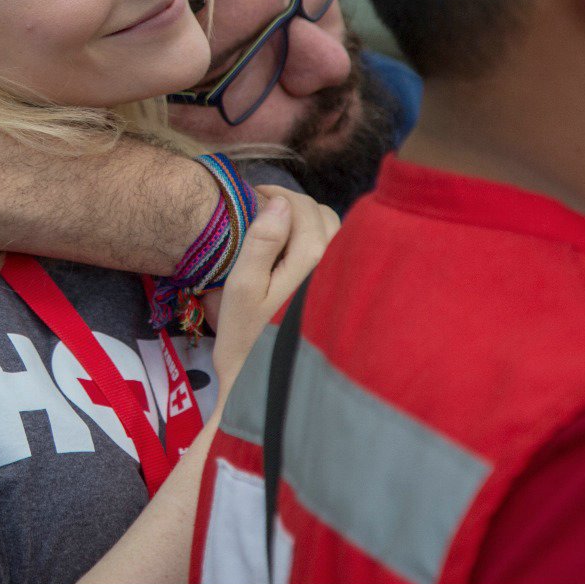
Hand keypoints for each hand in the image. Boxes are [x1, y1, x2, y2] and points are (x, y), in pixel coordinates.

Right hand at [202, 186, 339, 409]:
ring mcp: (342, 284)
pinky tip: (293, 257)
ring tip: (276, 231)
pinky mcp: (342, 299)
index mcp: (313, 260)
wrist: (263, 388)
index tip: (250, 197)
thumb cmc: (247, 338)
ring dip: (307, 223)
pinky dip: (317, 243)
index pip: (303, 207)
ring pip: (335, 233)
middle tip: (259, 211)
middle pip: (323, 215)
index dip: (276, 195)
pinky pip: (337, 254)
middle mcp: (337, 267)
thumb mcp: (242, 288)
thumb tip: (279, 202)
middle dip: (292, 206)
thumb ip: (261, 241)